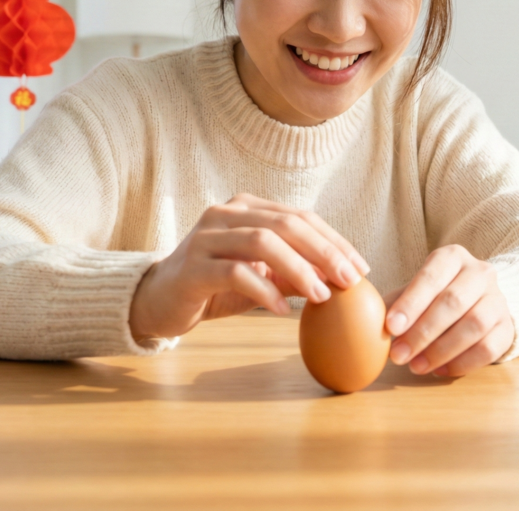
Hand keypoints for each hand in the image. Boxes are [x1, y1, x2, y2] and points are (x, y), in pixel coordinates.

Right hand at [128, 194, 369, 340]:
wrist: (158, 301)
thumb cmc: (214, 287)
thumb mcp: (261, 277)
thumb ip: (294, 273)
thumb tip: (340, 280)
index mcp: (246, 208)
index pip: (300, 217)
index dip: (334, 241)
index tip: (361, 267)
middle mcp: (226, 214)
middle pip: (286, 224)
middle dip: (324, 252)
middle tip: (350, 280)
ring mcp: (206, 237)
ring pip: (262, 242)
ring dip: (298, 269)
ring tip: (321, 296)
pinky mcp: (192, 266)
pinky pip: (235, 272)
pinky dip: (264, 290)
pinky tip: (282, 310)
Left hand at [383, 244, 514, 376]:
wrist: (479, 303)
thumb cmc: (435, 296)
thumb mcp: (415, 291)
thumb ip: (394, 304)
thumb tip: (366, 323)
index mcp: (452, 257)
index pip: (431, 276)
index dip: (411, 303)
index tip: (391, 327)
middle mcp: (480, 272)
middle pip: (453, 302)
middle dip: (422, 332)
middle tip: (398, 356)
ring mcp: (498, 299)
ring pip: (473, 325)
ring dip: (441, 350)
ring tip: (416, 366)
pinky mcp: (507, 327)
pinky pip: (488, 348)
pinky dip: (462, 363)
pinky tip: (439, 370)